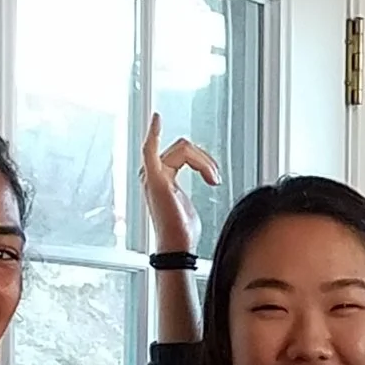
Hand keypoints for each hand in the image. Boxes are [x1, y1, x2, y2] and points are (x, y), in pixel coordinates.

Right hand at [140, 112, 217, 253]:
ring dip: (203, 161)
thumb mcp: (189, 204)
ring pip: (184, 148)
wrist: (178, 245)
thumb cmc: (183, 231)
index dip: (202, 159)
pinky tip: (156, 118)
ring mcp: (152, 174)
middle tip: (215, 179)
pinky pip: (149, 149)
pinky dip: (152, 133)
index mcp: (160, 177)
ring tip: (213, 179)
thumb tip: (211, 182)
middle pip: (185, 148)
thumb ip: (191, 188)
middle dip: (205, 160)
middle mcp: (152, 173)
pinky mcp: (155, 178)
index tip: (213, 175)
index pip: (182, 152)